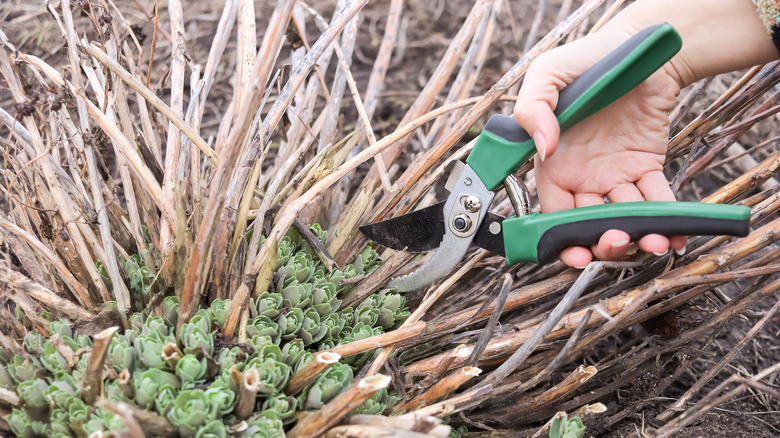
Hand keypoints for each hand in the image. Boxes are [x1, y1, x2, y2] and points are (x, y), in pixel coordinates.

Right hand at [513, 29, 686, 266]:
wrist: (637, 47)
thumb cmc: (587, 60)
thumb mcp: (547, 75)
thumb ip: (532, 110)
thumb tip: (543, 148)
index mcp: (553, 165)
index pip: (552, 213)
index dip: (560, 238)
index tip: (574, 254)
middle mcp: (582, 176)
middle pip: (588, 223)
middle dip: (602, 242)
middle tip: (617, 241)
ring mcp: (615, 174)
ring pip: (624, 216)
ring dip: (639, 236)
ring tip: (655, 241)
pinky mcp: (646, 166)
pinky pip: (656, 199)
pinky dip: (668, 218)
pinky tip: (675, 233)